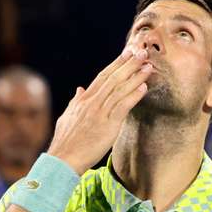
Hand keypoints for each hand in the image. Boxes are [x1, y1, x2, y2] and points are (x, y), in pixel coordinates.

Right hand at [47, 47, 152, 174]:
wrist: (63, 160)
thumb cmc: (66, 142)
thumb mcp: (67, 117)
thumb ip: (75, 102)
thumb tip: (80, 89)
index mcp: (83, 101)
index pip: (102, 77)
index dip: (116, 64)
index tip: (127, 54)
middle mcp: (91, 103)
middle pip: (113, 79)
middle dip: (128, 64)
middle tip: (142, 52)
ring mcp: (99, 113)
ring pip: (119, 90)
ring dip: (135, 77)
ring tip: (148, 66)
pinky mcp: (107, 126)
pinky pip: (122, 107)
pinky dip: (133, 96)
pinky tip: (143, 88)